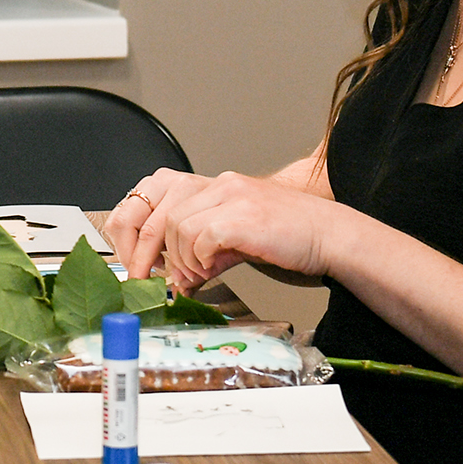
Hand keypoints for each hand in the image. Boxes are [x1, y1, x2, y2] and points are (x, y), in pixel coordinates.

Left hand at [110, 169, 341, 290]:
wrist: (328, 234)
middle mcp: (218, 184)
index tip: (136, 261)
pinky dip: (199, 258)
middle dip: (146, 252)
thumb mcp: (234, 239)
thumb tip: (176, 279)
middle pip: (158, 213)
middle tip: (150, 278)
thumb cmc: (285, 236)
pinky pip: (203, 237)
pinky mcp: (244, 216)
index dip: (134, 230)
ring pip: (177, 226)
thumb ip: (202, 251)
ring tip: (194, 276)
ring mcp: (231, 196)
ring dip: (179, 259)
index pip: (151, 194)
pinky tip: (211, 269)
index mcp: (211, 184)